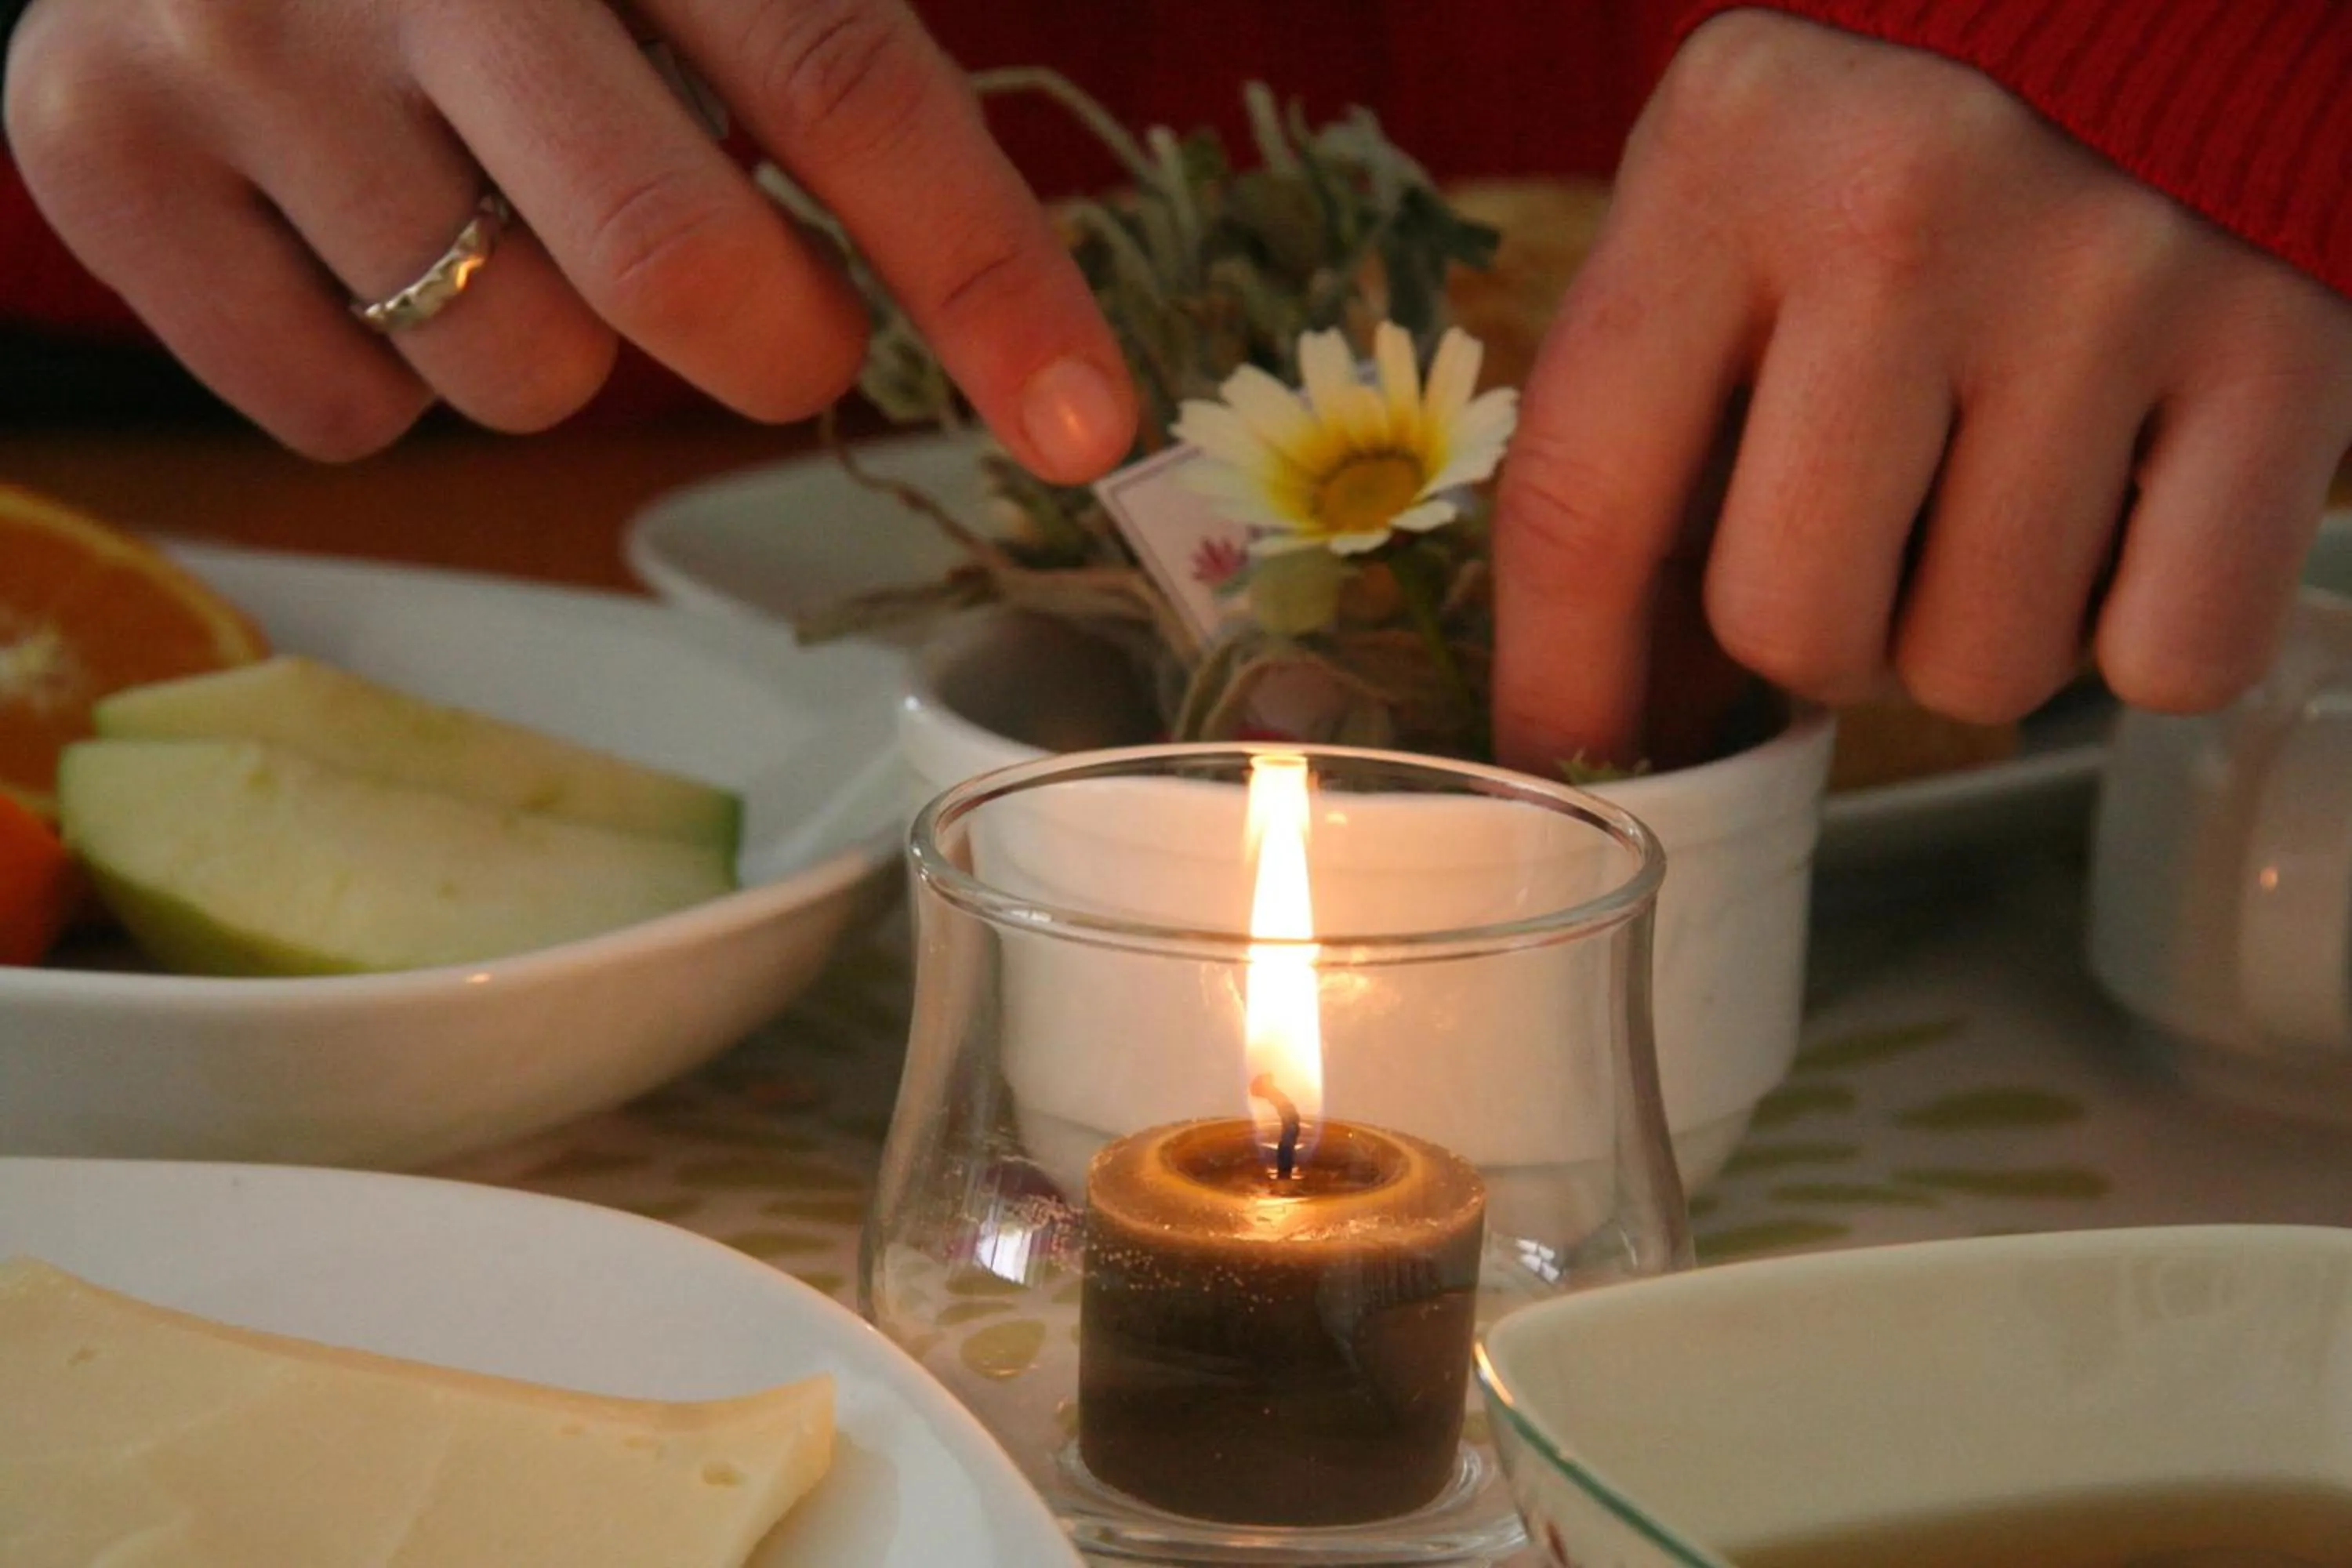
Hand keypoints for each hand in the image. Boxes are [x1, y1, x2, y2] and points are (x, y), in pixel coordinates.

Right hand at [2, 0, 1134, 473]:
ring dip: (563, 351)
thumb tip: (1030, 307)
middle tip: (771, 317)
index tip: (1087, 427)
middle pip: (677, 274)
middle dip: (776, 346)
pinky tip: (358, 238)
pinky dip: (389, 377)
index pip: (849, 88)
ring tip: (496, 211)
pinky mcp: (96, 150)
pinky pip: (338, 412)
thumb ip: (822, 55)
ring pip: (512, 376)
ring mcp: (237, 46)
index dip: (987, 277)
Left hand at [1492, 11, 2351, 771]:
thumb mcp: (1718, 243)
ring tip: (1995, 491)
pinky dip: (2137, 633)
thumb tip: (1606, 731)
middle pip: (1791, 622)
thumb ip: (1641, 455)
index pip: (1582, 504)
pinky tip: (2119, 505)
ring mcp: (2110, 277)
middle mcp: (1909, 207)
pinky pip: (2169, 659)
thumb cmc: (1888, 174)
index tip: (1567, 762)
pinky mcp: (2282, 351)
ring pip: (1980, 670)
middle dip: (1813, 637)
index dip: (1562, 680)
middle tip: (1864, 538)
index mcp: (1725, 161)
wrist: (2151, 24)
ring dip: (1967, 634)